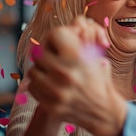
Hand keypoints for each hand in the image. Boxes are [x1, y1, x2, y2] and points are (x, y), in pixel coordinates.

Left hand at [25, 17, 126, 135]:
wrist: (103, 112)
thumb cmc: (99, 79)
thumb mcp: (97, 56)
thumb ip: (84, 39)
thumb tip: (75, 23)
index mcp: (78, 58)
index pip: (54, 34)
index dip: (56, 35)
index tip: (59, 40)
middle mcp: (65, 74)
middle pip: (39, 52)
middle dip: (46, 52)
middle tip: (53, 56)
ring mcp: (56, 92)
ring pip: (33, 70)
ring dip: (41, 69)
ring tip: (52, 71)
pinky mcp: (50, 106)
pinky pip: (32, 87)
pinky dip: (39, 84)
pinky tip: (50, 84)